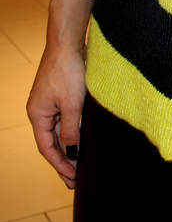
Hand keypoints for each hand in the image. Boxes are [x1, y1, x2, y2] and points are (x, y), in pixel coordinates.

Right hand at [26, 0, 92, 188]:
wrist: (68, 43)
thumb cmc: (67, 70)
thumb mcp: (72, 104)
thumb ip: (72, 130)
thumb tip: (72, 153)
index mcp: (37, 114)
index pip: (47, 148)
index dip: (60, 164)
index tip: (72, 179)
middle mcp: (41, 110)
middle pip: (52, 141)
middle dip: (64, 160)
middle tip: (75, 179)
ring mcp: (50, 102)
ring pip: (59, 130)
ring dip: (69, 146)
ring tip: (80, 163)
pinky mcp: (61, 94)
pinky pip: (65, 118)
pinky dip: (73, 130)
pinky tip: (83, 137)